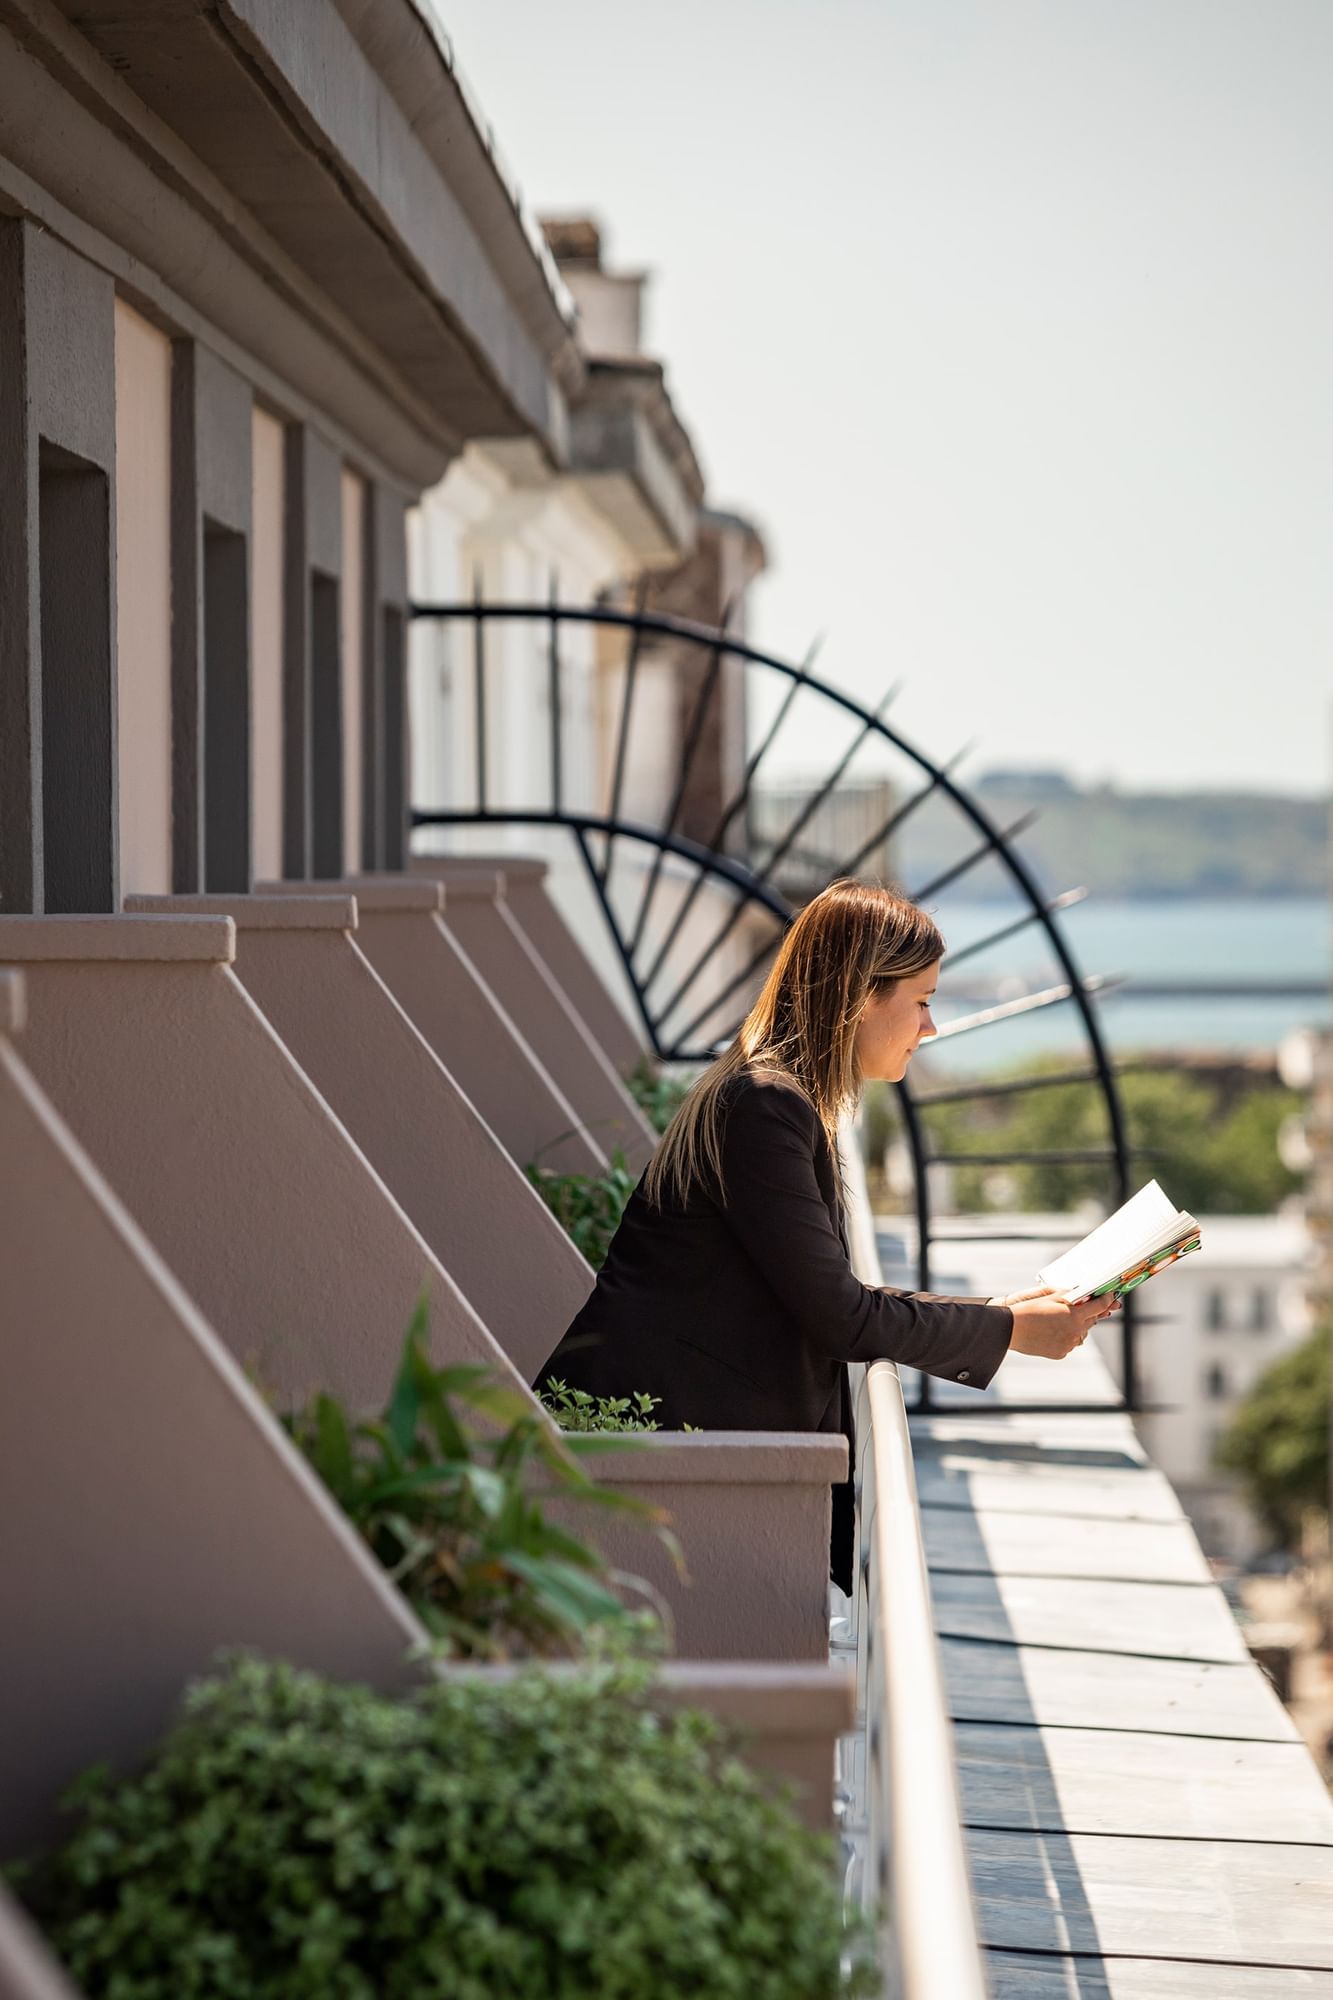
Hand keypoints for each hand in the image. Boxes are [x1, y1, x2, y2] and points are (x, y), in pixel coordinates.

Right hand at [994, 1287, 1117, 1360]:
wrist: (1010, 1329)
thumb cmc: (1028, 1310)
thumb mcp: (1050, 1297)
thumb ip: (1070, 1295)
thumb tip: (1083, 1295)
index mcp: (1074, 1315)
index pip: (1100, 1306)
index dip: (1107, 1299)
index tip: (1111, 1296)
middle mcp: (1075, 1331)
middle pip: (1091, 1320)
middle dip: (1089, 1313)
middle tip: (1083, 1306)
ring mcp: (1069, 1344)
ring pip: (1081, 1333)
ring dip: (1077, 1325)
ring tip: (1062, 1319)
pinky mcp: (1061, 1353)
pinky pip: (1070, 1343)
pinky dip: (1067, 1336)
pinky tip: (1053, 1330)